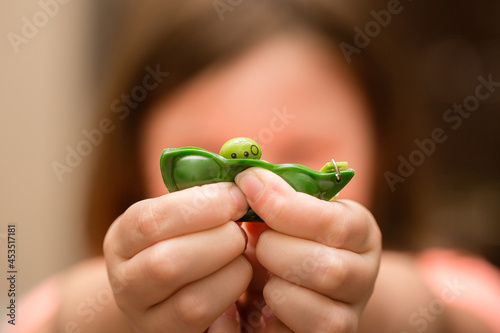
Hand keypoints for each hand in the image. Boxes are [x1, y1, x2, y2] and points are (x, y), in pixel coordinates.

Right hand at [103, 182, 251, 332]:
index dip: (199, 205)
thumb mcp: (181, 213)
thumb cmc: (182, 237)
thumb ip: (207, 194)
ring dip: (230, 270)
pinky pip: (209, 324)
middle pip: (167, 264)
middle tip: (240, 229)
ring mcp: (146, 318)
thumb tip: (251, 172)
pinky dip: (233, 295)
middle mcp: (125, 282)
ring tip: (242, 252)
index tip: (236, 196)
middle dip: (218, 241)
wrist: (164, 289)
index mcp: (122, 238)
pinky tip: (240, 275)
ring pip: (191, 302)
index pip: (150, 220)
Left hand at [234, 168, 381, 331]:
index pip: (335, 223)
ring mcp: (348, 316)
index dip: (287, 206)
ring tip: (261, 274)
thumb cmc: (287, 238)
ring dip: (274, 288)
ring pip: (318, 313)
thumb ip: (274, 195)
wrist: (299, 286)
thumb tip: (249, 176)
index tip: (249, 186)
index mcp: (360, 232)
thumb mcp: (286, 212)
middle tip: (256, 242)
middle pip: (327, 270)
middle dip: (276, 252)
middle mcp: (363, 276)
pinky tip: (261, 302)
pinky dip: (268, 320)